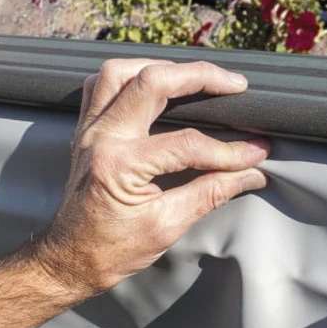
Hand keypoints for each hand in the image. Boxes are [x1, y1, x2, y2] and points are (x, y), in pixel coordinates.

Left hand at [33, 58, 268, 298]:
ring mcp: (89, 130)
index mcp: (118, 165)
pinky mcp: (86, 130)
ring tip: (196, 76)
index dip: (228, 151)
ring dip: (162, 67)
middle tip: (235, 83)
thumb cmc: (112, 249)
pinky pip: (102, 85)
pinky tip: (156, 85)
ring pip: (120, 72)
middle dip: (199, 76)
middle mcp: (100, 138)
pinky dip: (132, 76)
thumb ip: (212, 192)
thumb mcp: (168, 226)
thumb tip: (251, 172)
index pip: (187, 144)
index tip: (257, 154)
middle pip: (152, 82)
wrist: (69, 260)